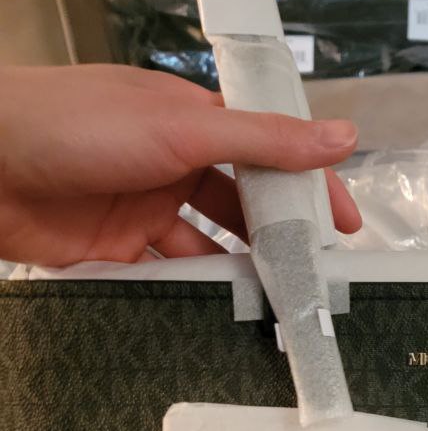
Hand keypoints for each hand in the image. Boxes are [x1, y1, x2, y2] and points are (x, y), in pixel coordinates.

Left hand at [0, 64, 361, 266]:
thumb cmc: (76, 123)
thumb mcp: (183, 126)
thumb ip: (264, 139)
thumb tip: (342, 136)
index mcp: (194, 120)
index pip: (270, 151)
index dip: (311, 186)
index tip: (346, 226)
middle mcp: (175, 162)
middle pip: (245, 204)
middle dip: (282, 236)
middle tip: (318, 274)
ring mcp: (146, 209)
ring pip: (211, 247)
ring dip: (242, 270)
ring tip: (279, 302)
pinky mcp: (119, 251)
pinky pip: (171, 275)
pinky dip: (196, 291)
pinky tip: (223, 310)